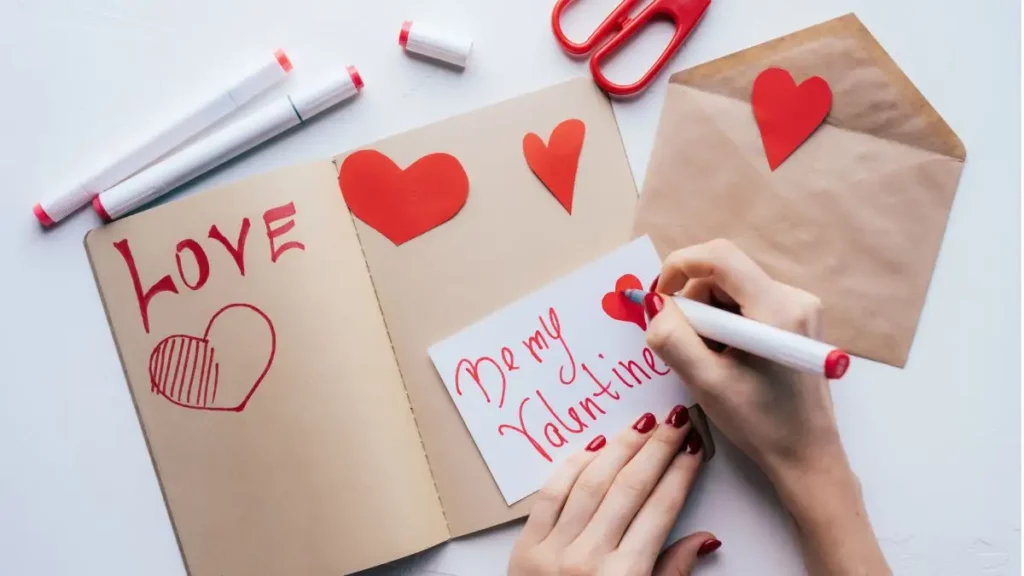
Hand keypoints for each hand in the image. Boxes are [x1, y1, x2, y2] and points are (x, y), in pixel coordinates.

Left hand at [509, 408, 719, 575]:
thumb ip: (672, 574)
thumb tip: (706, 538)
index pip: (660, 511)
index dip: (680, 475)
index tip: (695, 448)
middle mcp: (588, 558)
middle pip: (629, 488)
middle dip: (657, 450)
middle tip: (676, 421)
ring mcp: (553, 550)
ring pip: (591, 483)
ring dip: (620, 448)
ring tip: (643, 424)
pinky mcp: (525, 546)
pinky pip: (550, 494)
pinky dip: (572, 466)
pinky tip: (594, 446)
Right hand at [643, 239, 889, 574]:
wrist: (806, 455)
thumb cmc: (760, 423)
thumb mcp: (705, 382)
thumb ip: (672, 337)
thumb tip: (656, 306)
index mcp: (776, 308)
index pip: (719, 256)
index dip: (679, 266)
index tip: (659, 298)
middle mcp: (794, 297)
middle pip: (724, 274)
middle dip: (695, 303)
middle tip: (687, 346)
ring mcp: (800, 307)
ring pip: (733, 291)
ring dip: (710, 318)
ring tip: (711, 359)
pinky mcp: (798, 321)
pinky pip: (747, 305)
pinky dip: (726, 325)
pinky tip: (729, 359)